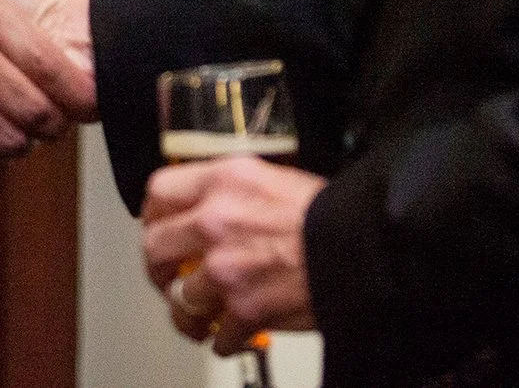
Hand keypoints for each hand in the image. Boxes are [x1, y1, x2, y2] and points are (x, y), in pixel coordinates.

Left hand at [141, 155, 322, 353]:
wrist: (366, 246)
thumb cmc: (330, 213)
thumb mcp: (274, 177)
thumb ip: (233, 190)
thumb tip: (210, 206)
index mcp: (223, 182)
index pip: (158, 192)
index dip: (152, 214)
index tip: (156, 226)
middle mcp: (216, 222)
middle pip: (154, 247)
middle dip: (158, 267)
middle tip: (167, 276)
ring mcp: (227, 268)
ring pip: (180, 298)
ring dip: (188, 312)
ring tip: (197, 317)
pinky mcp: (246, 309)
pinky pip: (218, 335)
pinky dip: (224, 341)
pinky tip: (232, 337)